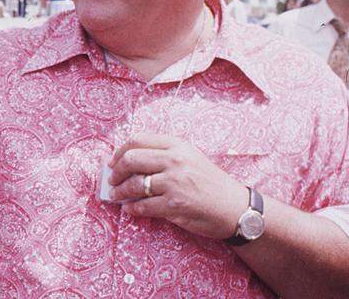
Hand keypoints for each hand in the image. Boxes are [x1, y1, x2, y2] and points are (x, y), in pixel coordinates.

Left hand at [107, 133, 248, 240]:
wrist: (236, 208)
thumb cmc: (210, 183)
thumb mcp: (190, 159)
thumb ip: (163, 155)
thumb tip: (127, 160)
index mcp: (178, 145)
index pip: (138, 140)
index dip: (119, 151)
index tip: (112, 161)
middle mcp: (176, 160)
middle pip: (131, 159)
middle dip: (116, 171)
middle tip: (111, 180)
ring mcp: (175, 182)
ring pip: (134, 184)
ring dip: (119, 192)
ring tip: (116, 195)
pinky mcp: (174, 204)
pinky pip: (142, 205)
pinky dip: (132, 208)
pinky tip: (130, 209)